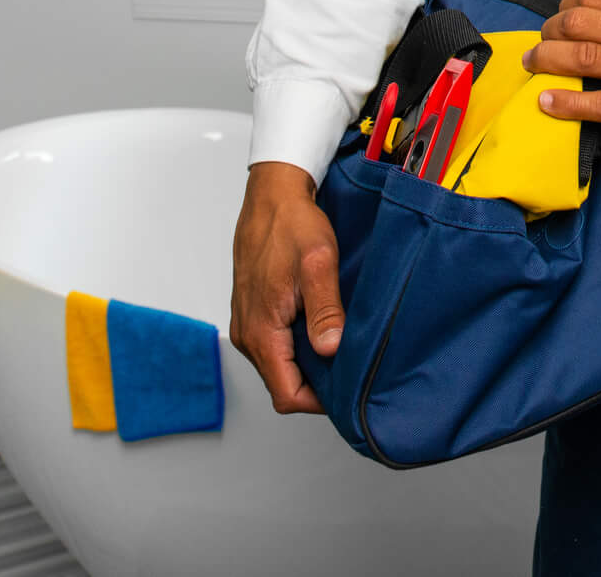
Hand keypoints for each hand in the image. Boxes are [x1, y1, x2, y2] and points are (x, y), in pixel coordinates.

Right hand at [228, 161, 341, 414]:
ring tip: (340, 344)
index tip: (349, 389)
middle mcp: (248, 335)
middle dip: (318, 386)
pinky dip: (298, 347)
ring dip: (308, 365)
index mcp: (261, 330)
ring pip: (280, 367)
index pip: (287, 395)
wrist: (271, 197)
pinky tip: (321, 328)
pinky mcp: (252, 314)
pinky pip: (275, 348)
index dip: (318, 402)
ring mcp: (247, 325)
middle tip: (352, 367)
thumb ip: (324, 308)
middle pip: (283, 385)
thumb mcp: (318, 263)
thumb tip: (331, 349)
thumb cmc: (292, 224)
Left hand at [525, 0, 600, 142]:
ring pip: (578, 59)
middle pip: (576, 24)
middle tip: (541, 41)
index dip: (566, 6)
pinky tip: (548, 102)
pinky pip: (598, 106)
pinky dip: (565, 104)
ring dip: (546, 61)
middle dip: (548, 32)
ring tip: (535, 65)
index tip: (561, 15)